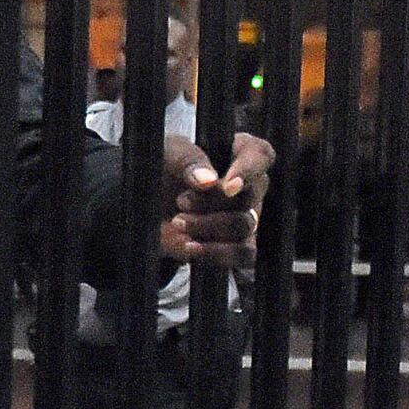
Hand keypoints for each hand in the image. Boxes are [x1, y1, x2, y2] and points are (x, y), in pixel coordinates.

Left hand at [160, 131, 276, 263]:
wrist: (147, 203)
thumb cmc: (162, 168)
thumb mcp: (168, 153)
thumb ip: (188, 160)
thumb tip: (208, 181)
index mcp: (238, 152)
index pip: (261, 155)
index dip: (250, 171)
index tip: (228, 187)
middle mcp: (248, 186)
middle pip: (250, 195)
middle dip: (213, 202)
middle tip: (181, 201)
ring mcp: (245, 217)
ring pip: (245, 225)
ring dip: (208, 226)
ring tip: (178, 222)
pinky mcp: (235, 246)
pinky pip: (243, 255)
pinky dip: (216, 253)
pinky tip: (190, 246)